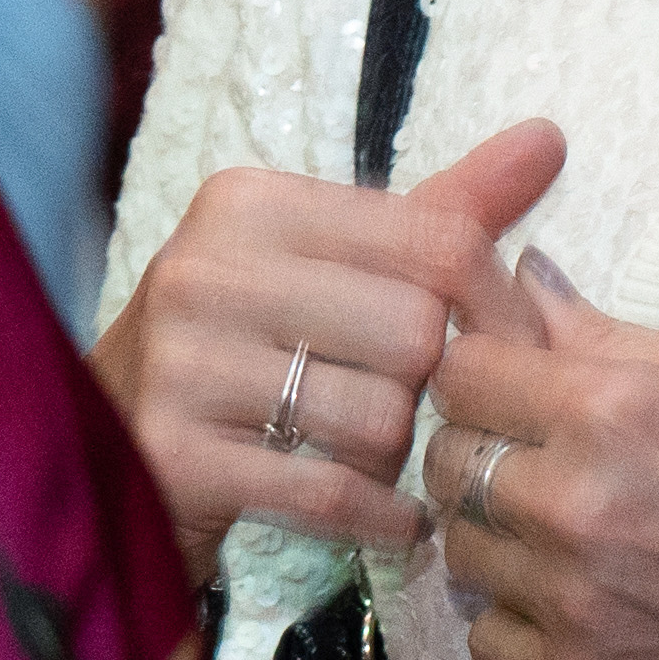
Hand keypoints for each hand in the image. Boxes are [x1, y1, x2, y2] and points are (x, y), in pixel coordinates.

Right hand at [89, 116, 570, 557]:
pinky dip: (382, 519)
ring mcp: (182, 364)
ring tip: (373, 458)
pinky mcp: (177, 458)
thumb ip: (442, 209)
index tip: (506, 352)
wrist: (110, 451)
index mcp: (252, 203)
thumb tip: (549, 137)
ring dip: (397, 460)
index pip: (437, 241)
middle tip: (417, 413)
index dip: (498, 308)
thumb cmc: (251, 348)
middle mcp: (206, 269)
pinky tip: (390, 521)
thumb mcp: (335, 263)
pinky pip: (332, 495)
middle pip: (414, 335)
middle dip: (432, 391)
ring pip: (379, 420)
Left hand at [421, 253, 658, 659]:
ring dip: (499, 542)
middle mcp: (576, 504)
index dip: (484, 373)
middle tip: (547, 465)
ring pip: (459, 555)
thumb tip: (526, 283)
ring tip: (575, 541)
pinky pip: (484, 651)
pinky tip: (579, 611)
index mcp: (615, 408)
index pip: (462, 370)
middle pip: (444, 462)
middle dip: (484, 452)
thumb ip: (613, 338)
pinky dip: (515, 630)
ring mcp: (573, 605)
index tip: (515, 389)